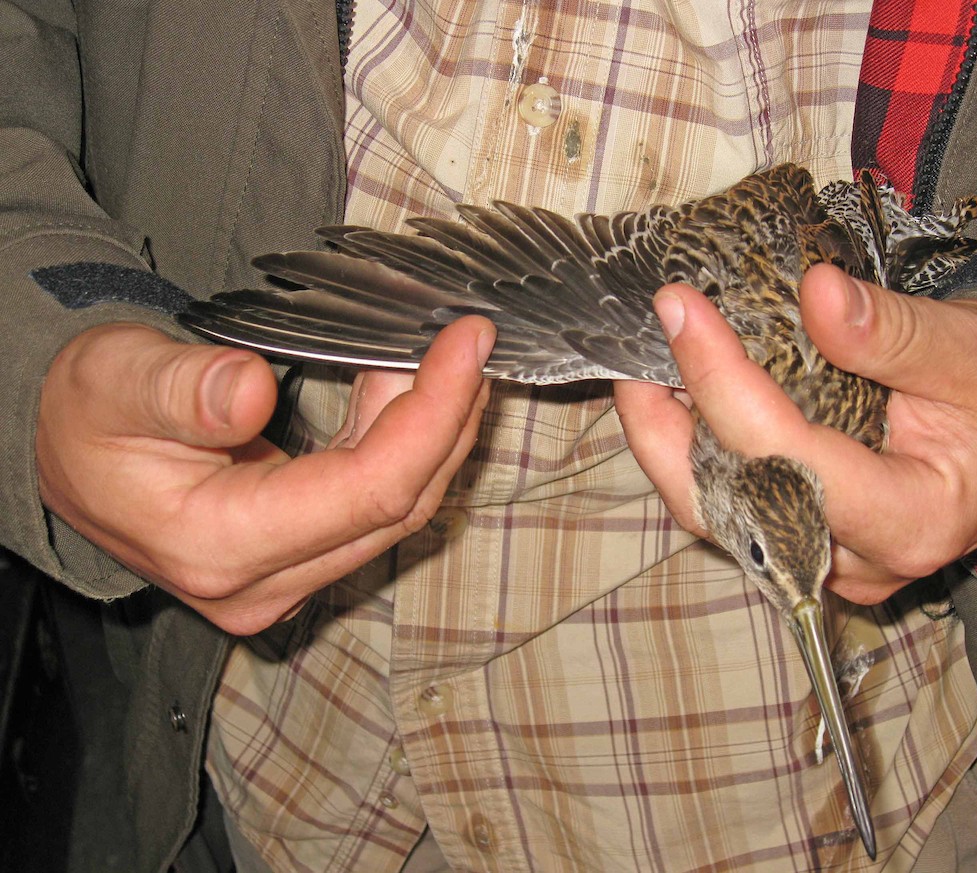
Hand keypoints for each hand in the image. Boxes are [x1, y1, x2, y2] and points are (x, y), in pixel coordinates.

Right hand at [36, 317, 494, 632]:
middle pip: (399, 505)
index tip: (467, 345)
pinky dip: (406, 443)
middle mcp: (265, 582)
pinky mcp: (301, 559)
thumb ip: (182, 389)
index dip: (432, 415)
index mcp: (221, 545)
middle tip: (472, 342)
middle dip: (448, 417)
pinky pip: (378, 503)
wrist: (67, 457)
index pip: (368, 491)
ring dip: (434, 429)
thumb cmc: (86, 418)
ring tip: (444, 356)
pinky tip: (408, 389)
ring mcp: (288, 578)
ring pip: (399, 507)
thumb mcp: (115, 381)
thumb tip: (252, 390)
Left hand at [614, 264, 976, 604]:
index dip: (722, 383)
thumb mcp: (969, 347)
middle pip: (730, 510)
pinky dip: (696, 456)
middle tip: (633, 352)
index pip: (787, 458)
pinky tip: (677, 402)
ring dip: (668, 447)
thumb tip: (814, 292)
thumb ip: (890, 330)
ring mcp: (831, 562)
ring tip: (644, 370)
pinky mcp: (812, 544)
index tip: (680, 311)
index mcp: (912, 518)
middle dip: (663, 432)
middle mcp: (861, 561)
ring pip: (719, 518)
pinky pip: (733, 509)